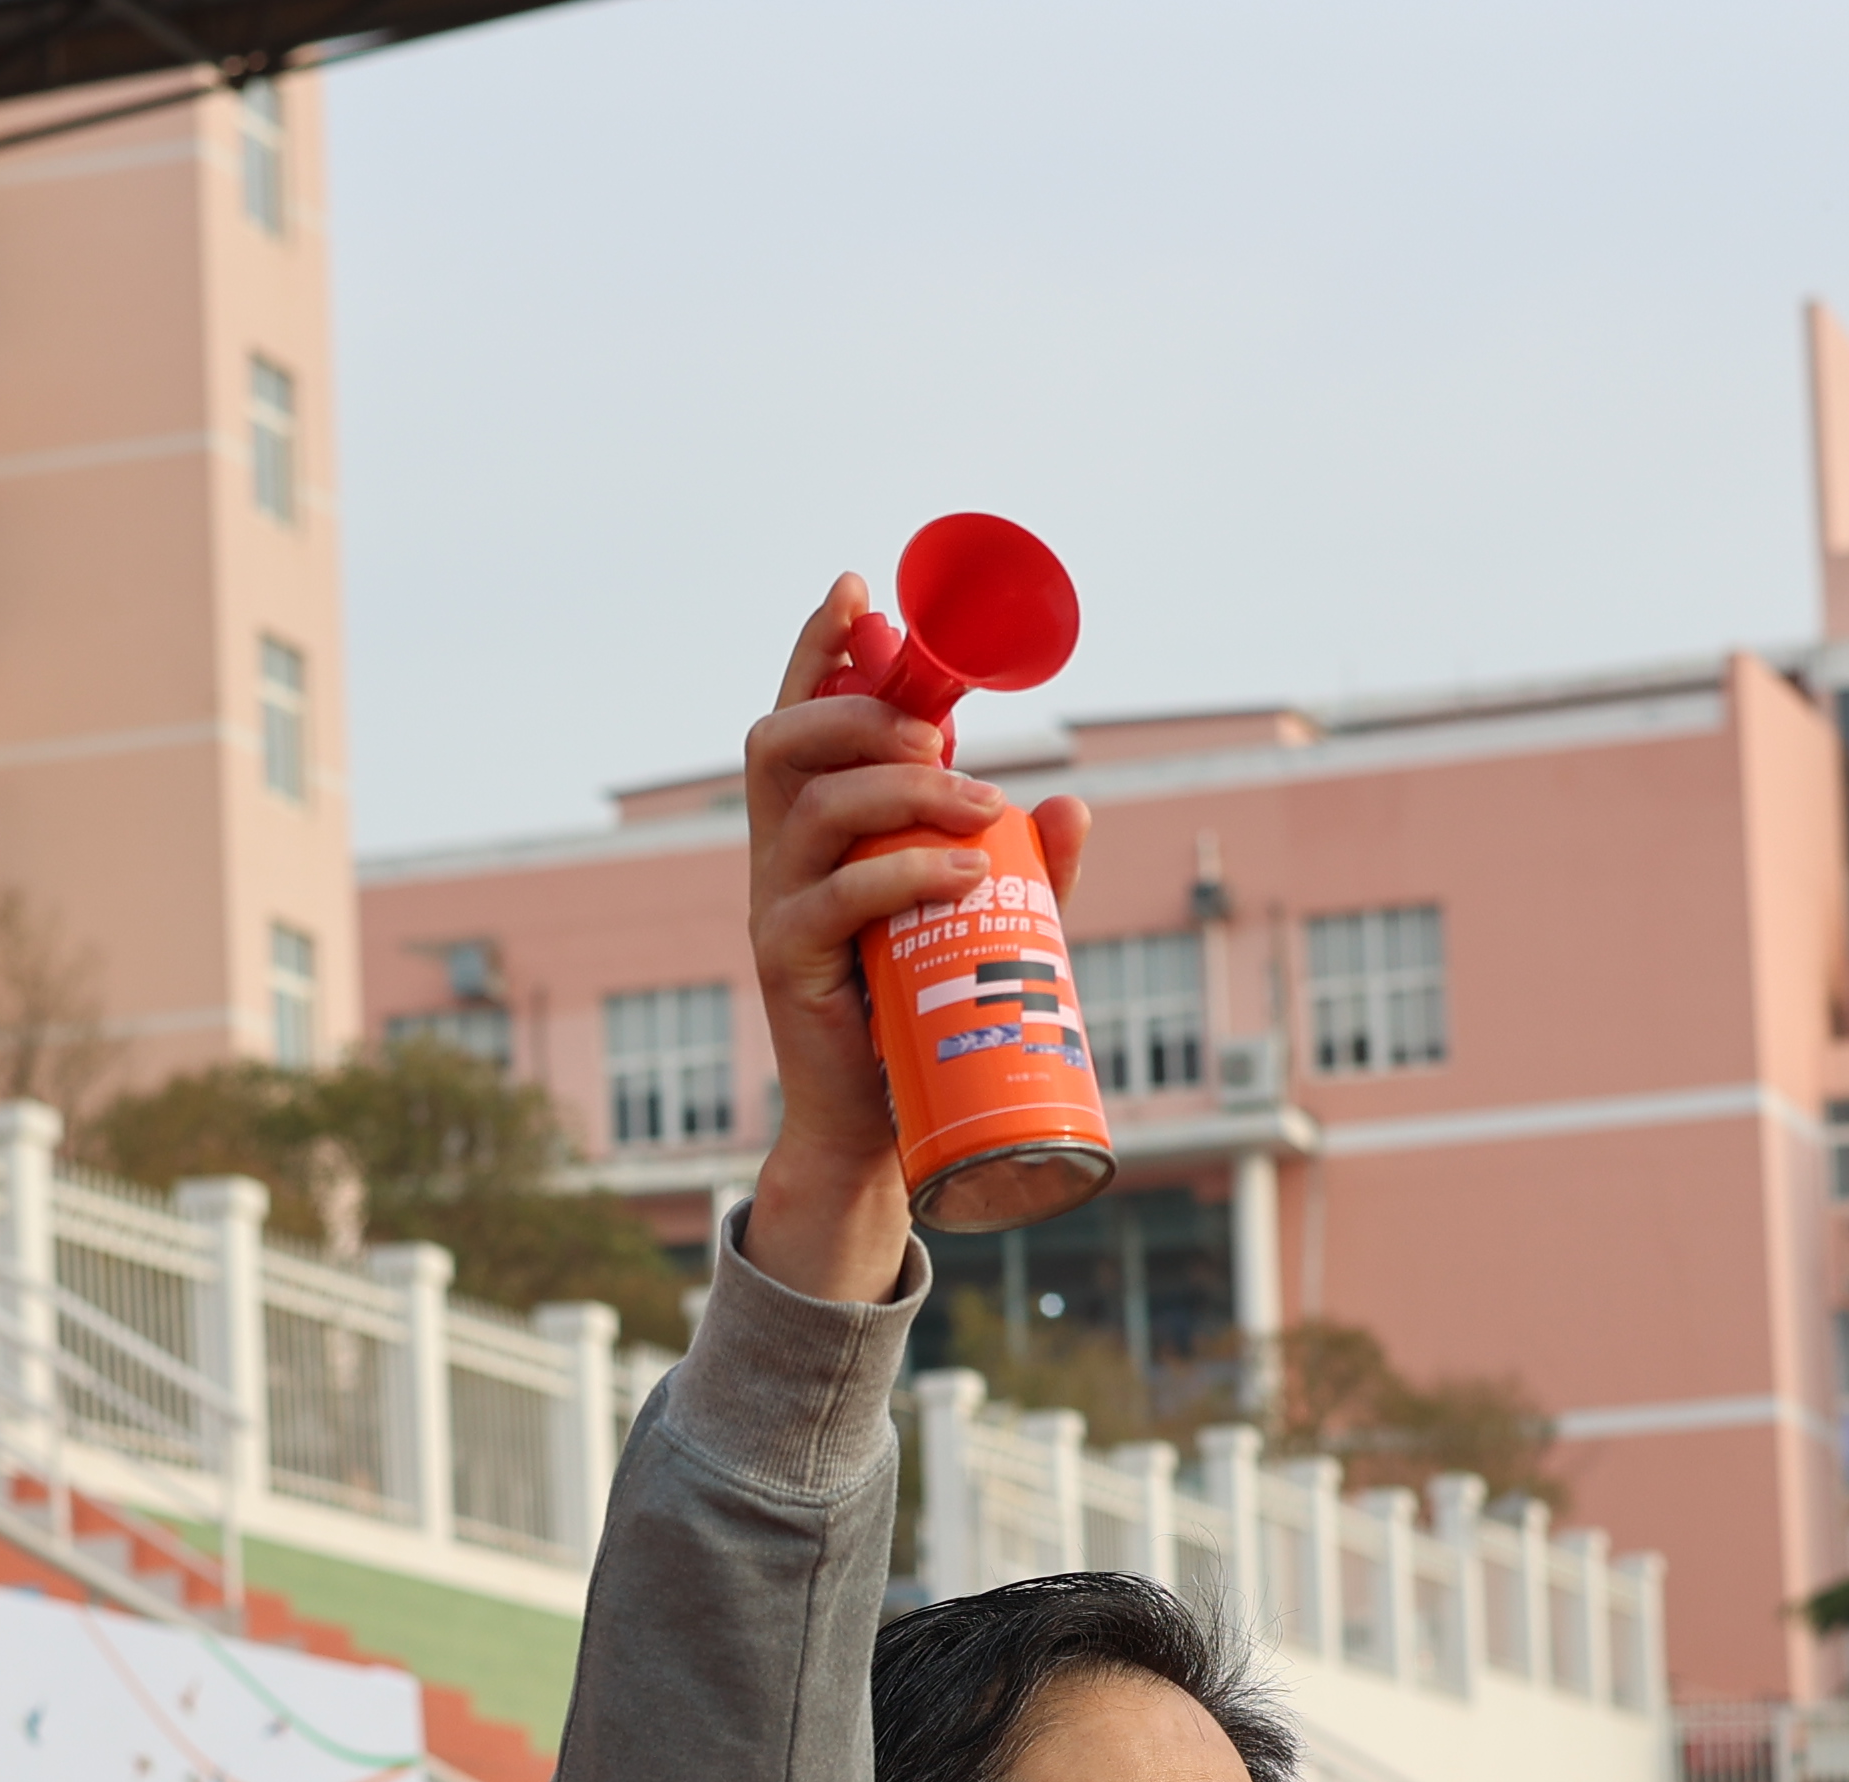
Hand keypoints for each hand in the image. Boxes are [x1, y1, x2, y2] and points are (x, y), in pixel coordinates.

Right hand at [740, 577, 1089, 1305]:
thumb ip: (1023, 864)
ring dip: (902, 788)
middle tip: (941, 732)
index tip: (858, 588)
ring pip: (813, 808)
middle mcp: (779, 854)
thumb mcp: (982, 923)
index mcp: (814, 826)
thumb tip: (1072, 804)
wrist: (879, 1126)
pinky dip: (902, 872)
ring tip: (980, 806)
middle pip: (782, 742)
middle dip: (859, 711)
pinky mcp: (787, 963)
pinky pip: (834, 897)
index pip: (801, 716)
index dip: (819, 648)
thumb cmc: (922, 1009)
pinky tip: (962, 871)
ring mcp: (776, 906)